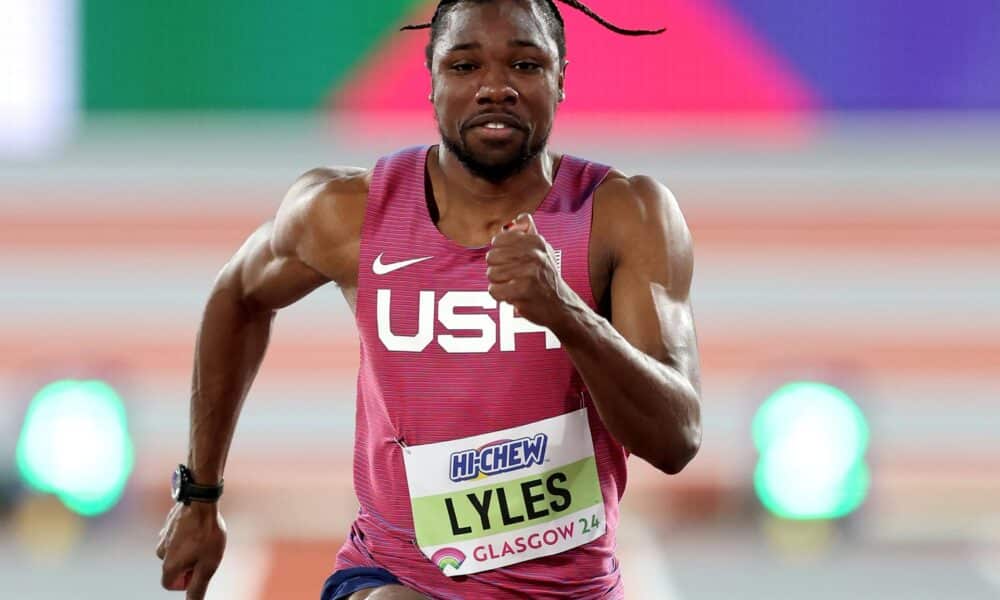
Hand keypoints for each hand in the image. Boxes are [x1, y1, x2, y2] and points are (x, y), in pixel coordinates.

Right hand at [156, 502, 226, 599]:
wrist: (201, 502)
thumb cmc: (206, 535)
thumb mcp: (207, 566)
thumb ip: (198, 588)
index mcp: (169, 566)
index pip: (172, 585)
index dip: (188, 580)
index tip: (200, 567)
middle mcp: (161, 553)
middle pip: (175, 569)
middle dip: (190, 564)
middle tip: (206, 552)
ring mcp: (163, 538)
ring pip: (177, 553)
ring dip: (190, 550)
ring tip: (204, 538)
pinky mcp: (168, 526)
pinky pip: (178, 538)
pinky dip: (188, 537)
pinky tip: (199, 528)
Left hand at [486, 213, 580, 332]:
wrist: (561, 305)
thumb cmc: (547, 278)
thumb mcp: (542, 250)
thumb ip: (529, 232)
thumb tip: (520, 217)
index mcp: (536, 241)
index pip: (498, 240)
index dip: (500, 252)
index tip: (511, 261)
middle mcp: (534, 253)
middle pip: (492, 256)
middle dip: (498, 269)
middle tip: (513, 276)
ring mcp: (529, 272)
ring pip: (491, 274)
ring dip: (499, 284)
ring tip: (514, 285)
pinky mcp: (523, 290)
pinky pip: (494, 290)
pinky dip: (500, 296)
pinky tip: (512, 295)